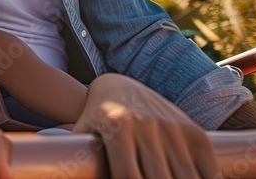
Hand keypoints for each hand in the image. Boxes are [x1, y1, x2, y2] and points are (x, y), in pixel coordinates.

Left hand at [73, 73, 219, 178]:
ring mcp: (174, 128)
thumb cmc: (94, 118)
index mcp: (118, 129)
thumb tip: (46, 163)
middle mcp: (148, 127)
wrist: (116, 86)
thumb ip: (70, 150)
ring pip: (185, 177)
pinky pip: (208, 169)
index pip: (127, 176)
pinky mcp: (195, 132)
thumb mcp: (81, 132)